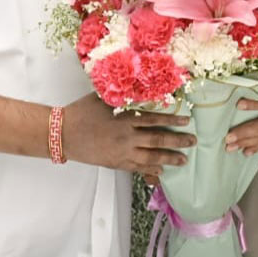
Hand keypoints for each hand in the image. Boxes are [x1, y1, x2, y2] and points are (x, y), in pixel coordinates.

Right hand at [62, 94, 193, 177]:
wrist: (63, 133)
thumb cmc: (82, 112)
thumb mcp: (103, 98)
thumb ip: (122, 95)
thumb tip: (138, 86)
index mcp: (125, 118)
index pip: (155, 119)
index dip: (172, 121)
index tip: (187, 121)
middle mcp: (126, 137)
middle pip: (157, 140)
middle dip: (177, 142)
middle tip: (193, 142)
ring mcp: (121, 152)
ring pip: (151, 157)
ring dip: (169, 158)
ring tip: (183, 160)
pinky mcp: (115, 163)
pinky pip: (137, 168)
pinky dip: (150, 169)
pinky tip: (161, 170)